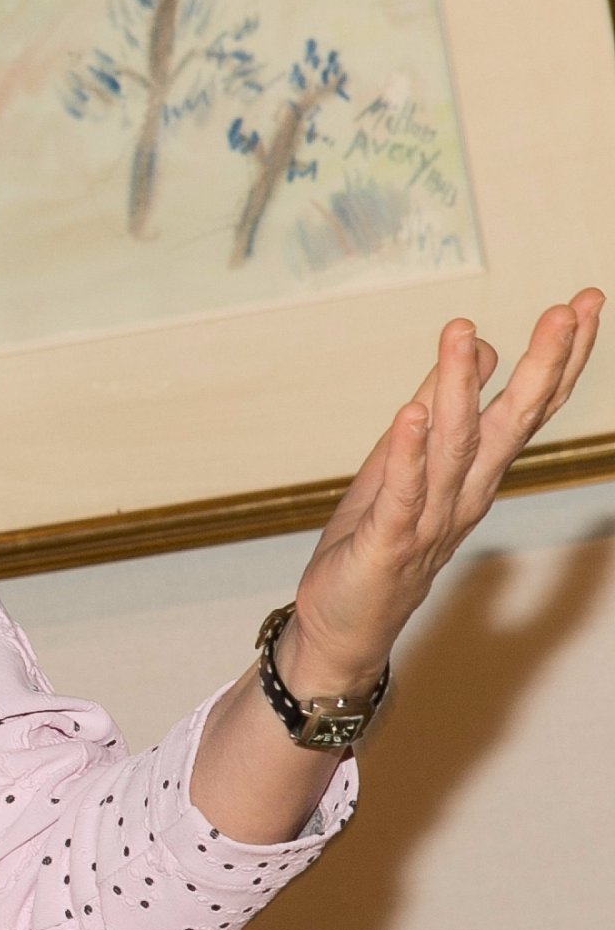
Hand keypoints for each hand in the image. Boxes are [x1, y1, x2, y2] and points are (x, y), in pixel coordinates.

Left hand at [288, 289, 604, 692]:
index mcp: (474, 473)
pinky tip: (410, 416)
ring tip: (465, 335)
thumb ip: (442, 409)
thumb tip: (481, 348)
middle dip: (541, 365)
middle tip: (567, 308)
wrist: (344, 626)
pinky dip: (406, 456)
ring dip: (458, 390)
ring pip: (453, 448)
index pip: (529, 409)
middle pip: (512, 423)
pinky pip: (401, 496)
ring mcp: (429, 519)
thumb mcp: (407, 462)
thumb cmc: (377, 541)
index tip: (584, 303)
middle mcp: (464, 493)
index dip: (559, 358)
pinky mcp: (387, 543)